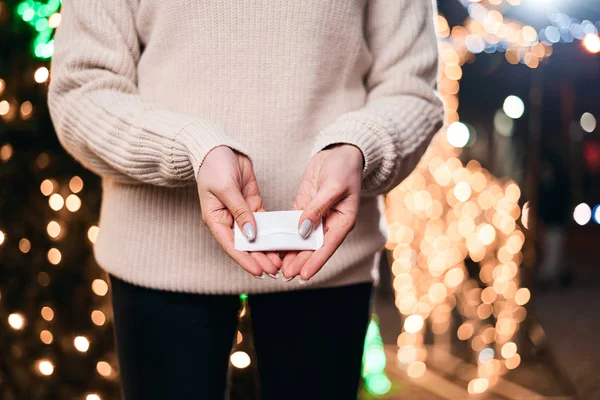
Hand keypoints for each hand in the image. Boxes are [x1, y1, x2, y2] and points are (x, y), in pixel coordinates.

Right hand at [197, 146, 281, 277]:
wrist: (219, 147)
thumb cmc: (214, 166)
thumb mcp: (226, 188)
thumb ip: (240, 211)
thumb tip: (252, 234)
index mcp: (215, 219)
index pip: (231, 246)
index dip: (245, 260)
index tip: (259, 271)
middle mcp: (228, 220)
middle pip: (245, 245)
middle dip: (259, 258)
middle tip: (275, 270)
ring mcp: (241, 213)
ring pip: (255, 237)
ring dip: (266, 249)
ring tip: (279, 262)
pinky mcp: (252, 205)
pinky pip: (263, 223)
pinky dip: (271, 233)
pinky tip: (280, 242)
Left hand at [281, 144, 362, 281]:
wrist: (341, 151)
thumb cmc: (344, 168)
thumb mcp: (333, 186)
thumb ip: (317, 208)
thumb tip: (303, 231)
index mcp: (343, 221)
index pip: (327, 246)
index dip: (315, 262)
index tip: (303, 275)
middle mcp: (330, 223)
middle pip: (314, 247)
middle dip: (300, 261)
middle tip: (285, 274)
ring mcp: (317, 216)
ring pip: (303, 240)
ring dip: (292, 252)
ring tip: (279, 266)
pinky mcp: (305, 208)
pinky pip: (295, 226)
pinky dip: (287, 235)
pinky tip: (277, 245)